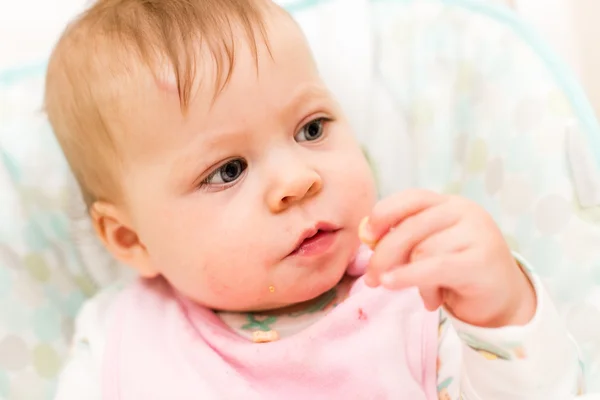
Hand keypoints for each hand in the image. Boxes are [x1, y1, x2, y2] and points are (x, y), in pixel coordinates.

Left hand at [361, 189, 535, 327]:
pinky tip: (392, 284)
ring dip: (410, 278)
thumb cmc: (458, 273)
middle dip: (383, 256)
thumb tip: (367, 234)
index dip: (384, 214)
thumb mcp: (429, 250)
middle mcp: (465, 211)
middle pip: (409, 228)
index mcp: (450, 204)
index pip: (411, 198)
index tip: (367, 236)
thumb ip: (403, 239)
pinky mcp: (480, 260)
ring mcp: (476, 233)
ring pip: (420, 251)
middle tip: (371, 280)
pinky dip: (407, 277)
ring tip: (425, 295)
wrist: (504, 300)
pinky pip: (432, 267)